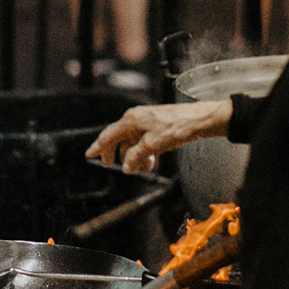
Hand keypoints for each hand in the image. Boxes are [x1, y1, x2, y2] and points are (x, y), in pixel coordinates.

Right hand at [86, 100, 231, 173]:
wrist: (199, 120)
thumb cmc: (176, 128)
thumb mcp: (153, 145)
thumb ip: (136, 157)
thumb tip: (126, 167)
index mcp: (131, 120)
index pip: (109, 135)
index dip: (98, 147)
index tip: (89, 155)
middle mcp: (136, 118)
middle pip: (119, 138)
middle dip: (116, 154)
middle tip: (110, 165)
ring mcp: (147, 121)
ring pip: (133, 141)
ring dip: (134, 156)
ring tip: (141, 169)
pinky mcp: (157, 125)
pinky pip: (144, 140)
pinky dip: (145, 152)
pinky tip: (151, 163)